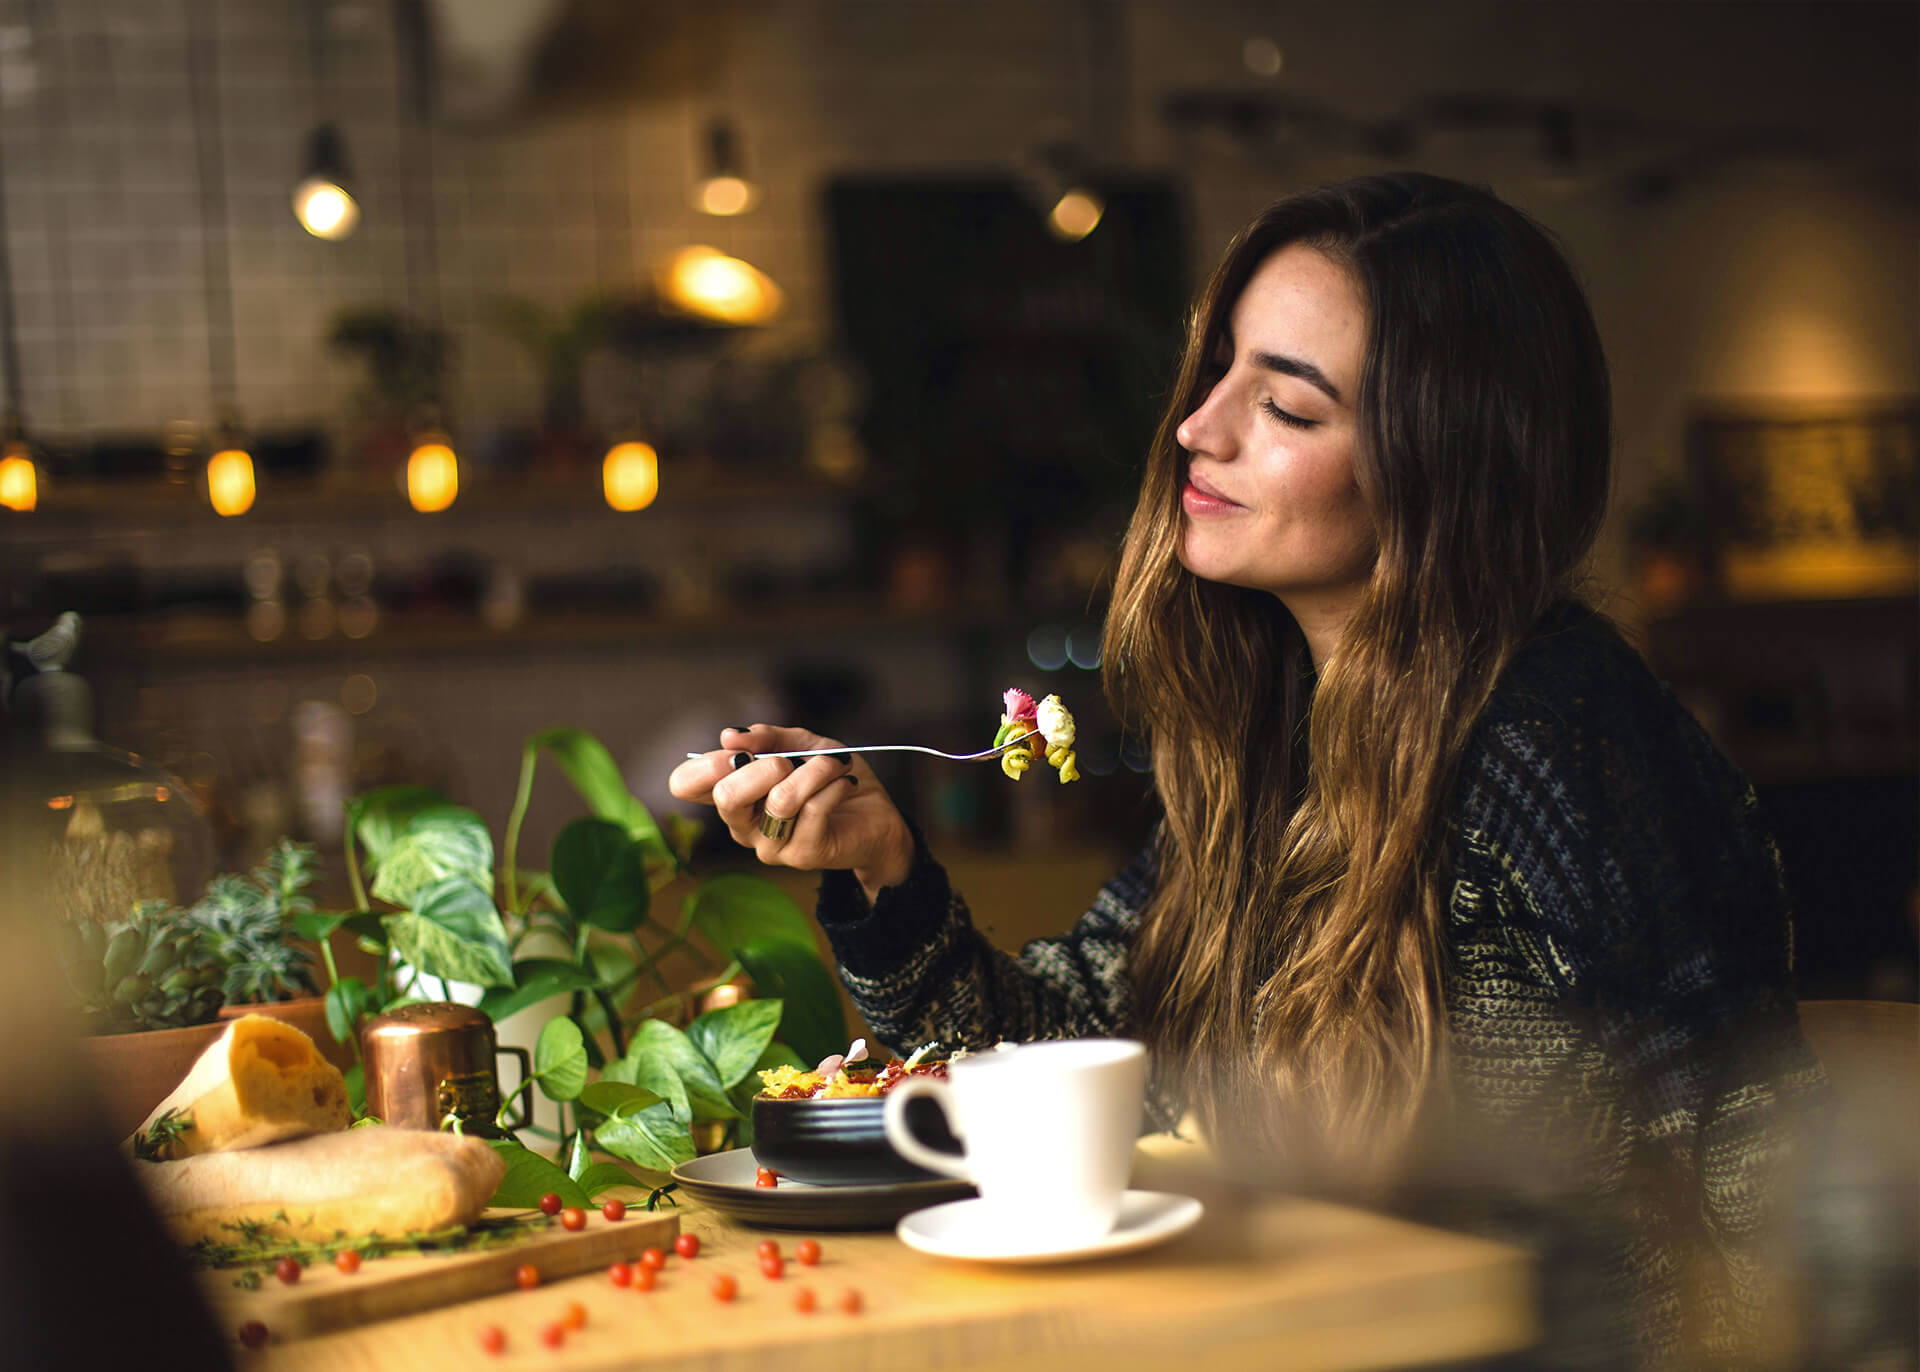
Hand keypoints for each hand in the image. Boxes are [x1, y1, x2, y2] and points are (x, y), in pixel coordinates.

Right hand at [667, 725, 914, 896]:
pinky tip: (845, 782)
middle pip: (726, 796)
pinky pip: (814, 809)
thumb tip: (730, 736)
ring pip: (780, 799)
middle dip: (764, 766)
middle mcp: (742, 825)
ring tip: (836, 763)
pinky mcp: (801, 855)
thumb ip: (768, 737)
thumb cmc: (831, 779)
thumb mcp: (801, 745)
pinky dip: (834, 784)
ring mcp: (769, 845)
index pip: (685, 785)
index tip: (739, 750)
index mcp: (733, 795)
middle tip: (790, 760)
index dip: (705, 764)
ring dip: (815, 770)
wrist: (877, 816)